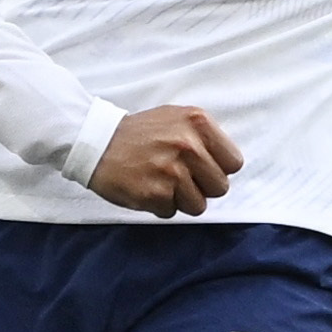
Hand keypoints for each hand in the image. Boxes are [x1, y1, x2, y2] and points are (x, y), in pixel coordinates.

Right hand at [84, 105, 239, 216]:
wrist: (96, 142)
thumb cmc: (139, 133)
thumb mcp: (176, 118)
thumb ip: (204, 136)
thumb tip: (227, 163)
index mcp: (198, 122)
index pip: (234, 163)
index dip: (218, 169)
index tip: (202, 167)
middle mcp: (188, 145)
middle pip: (220, 187)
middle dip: (201, 187)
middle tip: (179, 176)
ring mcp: (172, 171)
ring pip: (198, 206)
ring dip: (181, 199)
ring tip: (161, 182)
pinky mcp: (155, 194)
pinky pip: (172, 213)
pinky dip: (159, 205)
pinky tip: (146, 187)